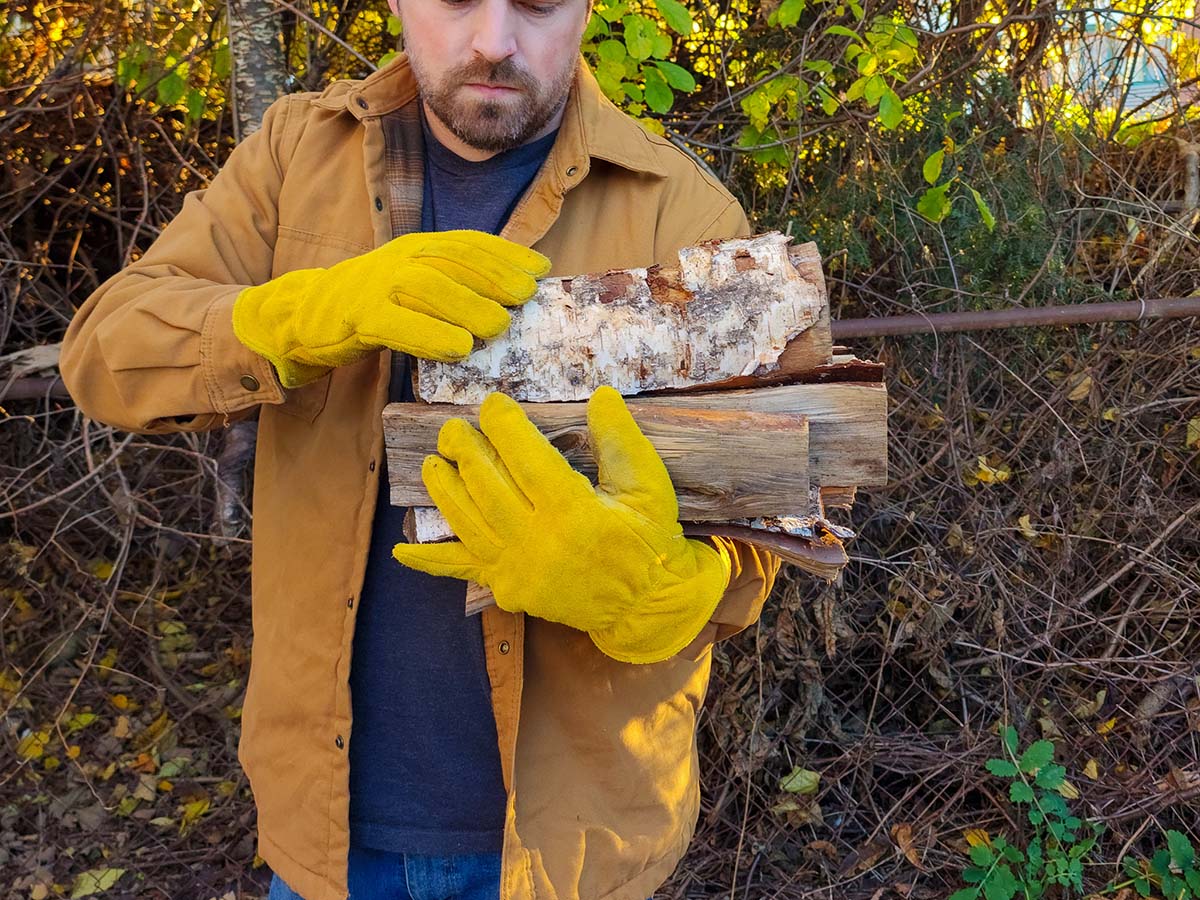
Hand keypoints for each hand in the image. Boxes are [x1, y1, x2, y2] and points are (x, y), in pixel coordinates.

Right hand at [232, 230, 549, 387]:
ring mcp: (376, 286)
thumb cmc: (371, 305)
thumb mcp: (413, 285)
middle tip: (527, 297)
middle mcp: (399, 259)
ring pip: (428, 287)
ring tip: (500, 325)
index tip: (541, 268)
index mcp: (417, 248)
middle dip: (495, 275)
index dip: (506, 253)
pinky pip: (397, 324)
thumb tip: (510, 300)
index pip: (467, 243)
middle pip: (453, 260)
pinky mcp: (356, 317)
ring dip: (468, 305)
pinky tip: (458, 348)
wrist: (301, 316)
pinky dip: (430, 335)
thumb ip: (453, 286)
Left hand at [390, 387, 730, 664]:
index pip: (526, 457)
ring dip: (444, 488)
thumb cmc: (650, 538)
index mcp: (576, 512)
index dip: (504, 425)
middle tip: (453, 427)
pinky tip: (401, 551)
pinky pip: (462, 571)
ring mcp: (518, 570)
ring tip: (432, 460)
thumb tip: (600, 395)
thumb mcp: (648, 485)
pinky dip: (429, 561)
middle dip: (466, 450)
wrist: (646, 605)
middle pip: (487, 486)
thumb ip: (622, 439)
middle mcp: (539, 542)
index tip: (493, 403)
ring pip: (467, 521)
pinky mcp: (510, 589)